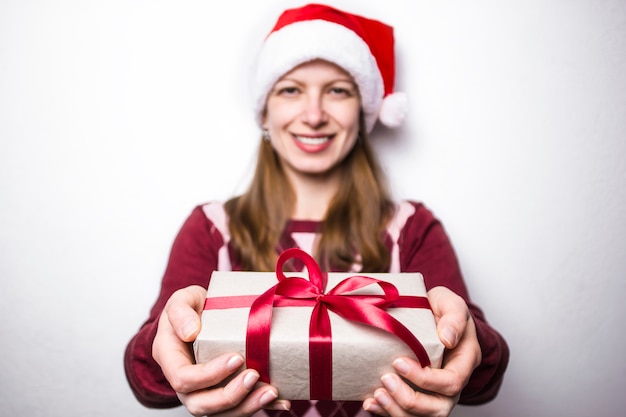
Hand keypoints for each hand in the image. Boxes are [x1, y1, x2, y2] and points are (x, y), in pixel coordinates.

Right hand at [152, 285, 290, 415]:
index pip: (183, 379)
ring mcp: (203, 391)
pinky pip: (238, 408)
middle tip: (254, 376)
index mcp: (170, 359)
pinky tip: (281, 401)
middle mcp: (184, 382)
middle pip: (200, 404)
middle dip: (230, 396)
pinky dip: (261, 406)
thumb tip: (191, 332)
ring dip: (247, 406)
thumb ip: (181, 311)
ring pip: (221, 412)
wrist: (201, 315)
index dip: (209, 375)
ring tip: (271, 392)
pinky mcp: (223, 392)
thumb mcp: (182, 299)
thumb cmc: (190, 308)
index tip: (236, 358)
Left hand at [362, 286, 481, 416]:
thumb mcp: (451, 303)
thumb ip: (454, 317)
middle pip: (438, 408)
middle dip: (410, 400)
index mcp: (465, 361)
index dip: (425, 378)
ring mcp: (436, 393)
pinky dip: (387, 412)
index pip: (451, 382)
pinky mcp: (419, 395)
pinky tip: (370, 403)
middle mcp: (452, 383)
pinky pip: (407, 414)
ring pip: (422, 416)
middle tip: (385, 379)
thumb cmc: (443, 308)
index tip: (398, 362)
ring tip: (376, 396)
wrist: (432, 313)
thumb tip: (447, 339)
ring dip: (397, 411)